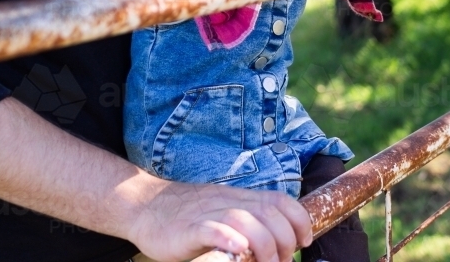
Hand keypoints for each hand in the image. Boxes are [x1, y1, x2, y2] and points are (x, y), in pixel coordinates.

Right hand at [128, 180, 312, 261]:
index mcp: (239, 198)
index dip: (299, 219)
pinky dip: (229, 238)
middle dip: (284, 239)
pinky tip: (238, 250)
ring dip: (263, 244)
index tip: (304, 241)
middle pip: (268, 211)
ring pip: (245, 220)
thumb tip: (276, 243)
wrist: (145, 205)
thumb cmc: (186, 215)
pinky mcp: (188, 228)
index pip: (279, 200)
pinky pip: (212, 229)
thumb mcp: (222, 210)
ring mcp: (208, 213)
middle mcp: (228, 202)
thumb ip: (246, 221)